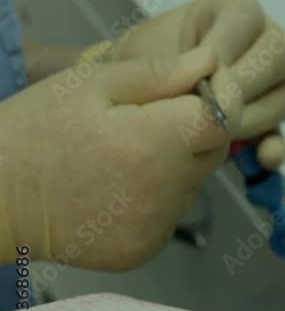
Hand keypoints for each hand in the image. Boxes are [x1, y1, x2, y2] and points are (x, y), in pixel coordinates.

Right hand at [0, 47, 234, 269]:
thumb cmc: (34, 131)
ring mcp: (155, 227)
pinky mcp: (144, 249)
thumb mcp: (91, 84)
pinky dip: (155, 197)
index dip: (218, 96)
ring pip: (193, 182)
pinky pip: (170, 213)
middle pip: (212, 150)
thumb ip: (161, 73)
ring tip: (122, 154)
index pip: (224, 118)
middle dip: (193, 128)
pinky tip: (115, 186)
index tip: (194, 86)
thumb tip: (212, 61)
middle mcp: (163, 193)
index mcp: (152, 145)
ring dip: (174, 164)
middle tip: (144, 119)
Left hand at [109, 0, 284, 169]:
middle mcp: (261, 42)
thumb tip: (205, 92)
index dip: (227, 45)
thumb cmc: (139, 66)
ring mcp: (271, 84)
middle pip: (282, 52)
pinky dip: (273, 148)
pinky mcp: (267, 124)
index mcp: (231, 11)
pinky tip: (259, 159)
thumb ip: (173, 67)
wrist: (131, 97)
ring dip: (253, 116)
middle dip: (246, 82)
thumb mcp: (146, 55)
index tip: (199, 69)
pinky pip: (282, 134)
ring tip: (215, 131)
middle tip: (212, 104)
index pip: (247, 16)